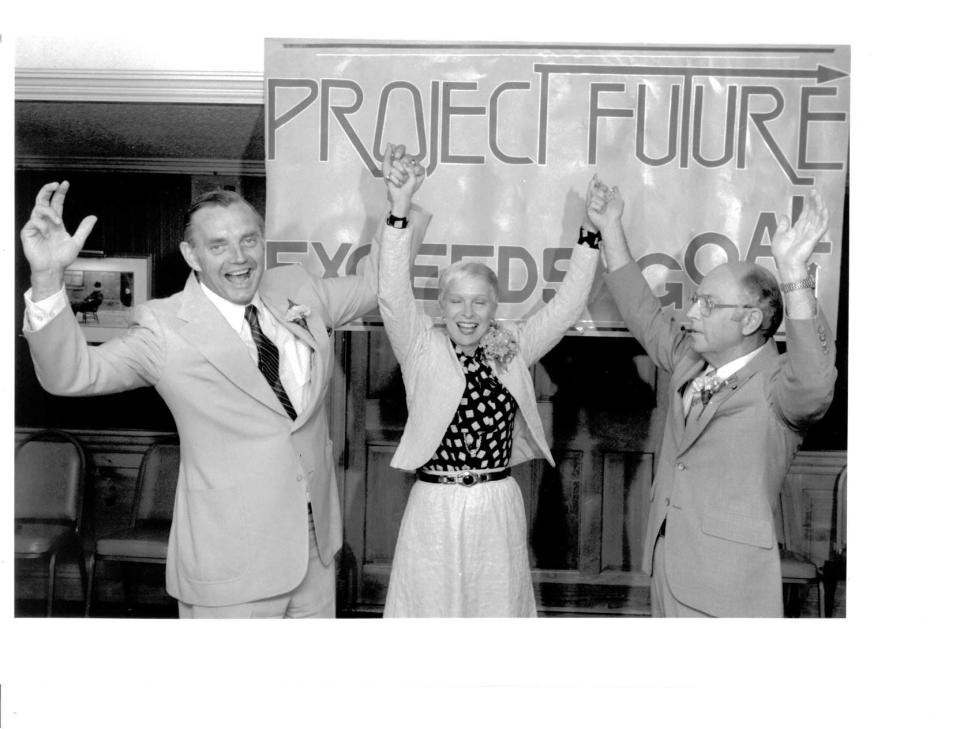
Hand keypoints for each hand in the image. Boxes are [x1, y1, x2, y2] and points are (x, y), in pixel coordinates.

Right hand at [21, 181, 97, 298]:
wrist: (53, 269)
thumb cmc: (62, 258)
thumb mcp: (77, 242)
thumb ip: (84, 229)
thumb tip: (93, 217)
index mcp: (56, 222)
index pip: (57, 203)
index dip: (60, 193)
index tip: (65, 183)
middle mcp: (45, 222)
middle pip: (43, 200)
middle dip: (48, 190)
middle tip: (55, 184)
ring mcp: (36, 226)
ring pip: (39, 208)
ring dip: (50, 212)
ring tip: (58, 221)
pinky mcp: (27, 232)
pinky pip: (33, 221)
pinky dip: (42, 224)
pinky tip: (46, 232)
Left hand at [382, 143, 423, 217]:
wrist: (396, 192)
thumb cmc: (391, 182)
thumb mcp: (386, 167)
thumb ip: (387, 154)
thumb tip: (390, 144)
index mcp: (400, 158)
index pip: (402, 148)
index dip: (398, 151)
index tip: (395, 157)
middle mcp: (408, 161)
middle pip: (406, 155)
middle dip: (398, 165)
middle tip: (396, 171)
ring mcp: (414, 167)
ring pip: (410, 162)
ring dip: (401, 172)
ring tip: (400, 178)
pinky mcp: (420, 173)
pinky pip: (416, 168)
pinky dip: (408, 174)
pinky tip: (405, 180)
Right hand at [584, 175, 623, 232]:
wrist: (611, 221)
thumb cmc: (615, 213)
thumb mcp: (619, 200)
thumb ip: (616, 192)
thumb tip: (614, 186)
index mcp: (605, 197)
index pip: (599, 187)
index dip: (597, 181)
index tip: (596, 175)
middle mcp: (598, 200)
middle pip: (593, 189)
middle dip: (597, 186)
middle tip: (601, 187)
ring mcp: (593, 204)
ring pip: (594, 195)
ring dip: (600, 201)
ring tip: (604, 208)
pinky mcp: (589, 208)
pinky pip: (592, 202)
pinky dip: (597, 206)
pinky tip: (599, 211)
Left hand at [772, 189, 828, 275]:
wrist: (786, 263)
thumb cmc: (783, 253)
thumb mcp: (779, 236)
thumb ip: (783, 225)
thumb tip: (785, 216)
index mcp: (798, 229)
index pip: (806, 214)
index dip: (808, 204)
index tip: (809, 195)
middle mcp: (807, 230)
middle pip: (813, 213)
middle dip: (814, 201)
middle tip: (814, 191)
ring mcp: (812, 233)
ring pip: (818, 216)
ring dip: (819, 206)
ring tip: (818, 196)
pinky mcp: (815, 237)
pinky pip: (822, 225)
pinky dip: (823, 217)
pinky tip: (824, 208)